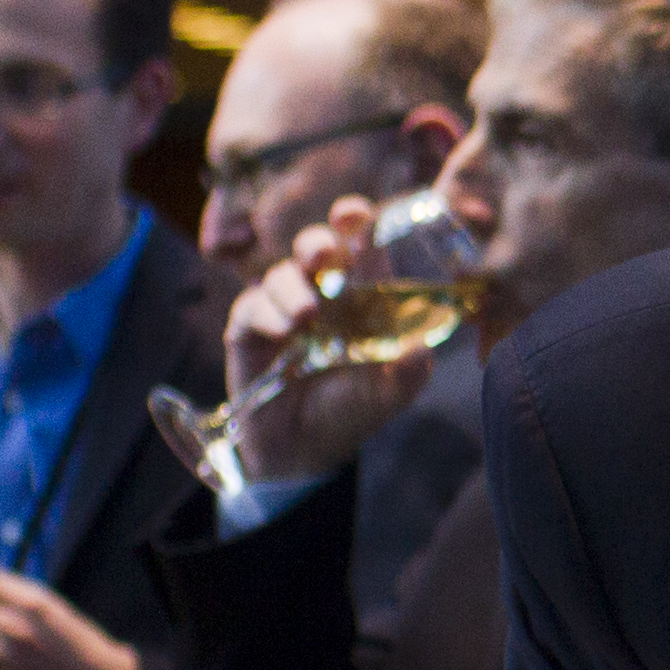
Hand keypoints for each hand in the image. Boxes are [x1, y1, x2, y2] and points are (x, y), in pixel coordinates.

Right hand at [225, 201, 429, 485]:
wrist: (302, 455)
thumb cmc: (349, 413)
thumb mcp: (389, 394)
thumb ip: (409, 371)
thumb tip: (421, 350)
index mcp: (358, 297)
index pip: (358, 246)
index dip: (356, 222)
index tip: (358, 215)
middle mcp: (320, 295)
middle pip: (315, 247)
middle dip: (318, 242)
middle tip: (326, 255)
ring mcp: (282, 310)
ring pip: (281, 273)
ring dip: (293, 286)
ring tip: (306, 317)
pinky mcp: (247, 331)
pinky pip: (251, 306)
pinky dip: (267, 312)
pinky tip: (283, 329)